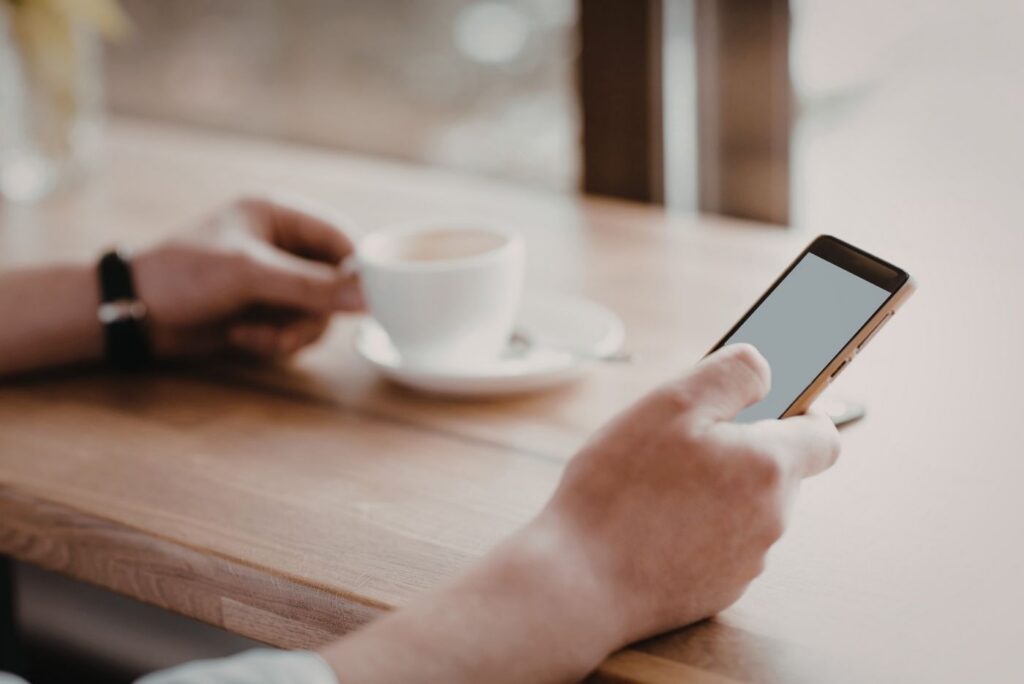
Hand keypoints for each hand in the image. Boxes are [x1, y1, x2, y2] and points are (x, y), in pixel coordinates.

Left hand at [133, 197, 362, 358]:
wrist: (133, 315)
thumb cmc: (184, 276)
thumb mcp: (250, 276)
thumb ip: (312, 286)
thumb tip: (369, 297)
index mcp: (278, 215)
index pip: (341, 239)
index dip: (355, 272)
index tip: (360, 303)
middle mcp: (282, 245)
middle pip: (335, 281)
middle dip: (315, 312)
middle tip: (292, 329)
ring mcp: (275, 279)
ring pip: (318, 312)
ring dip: (294, 331)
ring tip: (260, 337)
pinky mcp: (266, 309)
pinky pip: (298, 328)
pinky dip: (277, 339)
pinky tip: (243, 337)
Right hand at [545, 342, 840, 643]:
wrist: (580, 583)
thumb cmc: (620, 491)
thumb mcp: (670, 405)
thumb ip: (730, 376)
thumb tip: (765, 369)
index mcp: (768, 468)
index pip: (823, 436)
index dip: (801, 412)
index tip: (765, 405)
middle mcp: (771, 519)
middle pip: (778, 472)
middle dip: (740, 452)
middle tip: (681, 443)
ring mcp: (746, 562)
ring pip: (746, 508)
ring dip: (716, 490)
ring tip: (656, 485)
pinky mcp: (718, 591)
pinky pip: (720, 545)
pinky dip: (696, 529)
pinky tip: (650, 524)